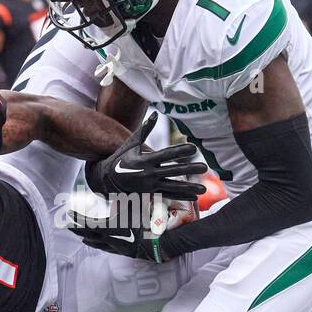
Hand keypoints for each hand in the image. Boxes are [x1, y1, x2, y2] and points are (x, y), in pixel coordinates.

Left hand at [69, 210, 168, 262]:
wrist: (157, 243)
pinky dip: (99, 245)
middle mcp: (108, 238)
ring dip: (87, 239)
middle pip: (88, 235)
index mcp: (108, 227)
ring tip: (81, 238)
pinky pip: (106, 249)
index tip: (68, 213)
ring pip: (96, 244)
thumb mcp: (133, 207)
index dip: (77, 217)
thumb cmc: (145, 224)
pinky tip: (99, 245)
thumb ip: (123, 202)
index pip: (87, 222)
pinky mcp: (122, 252)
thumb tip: (115, 198)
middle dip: (77, 230)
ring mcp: (115, 247)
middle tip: (68, 227)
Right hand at [86, 111, 207, 201]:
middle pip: (173, 171)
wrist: (108, 179)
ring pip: (173, 187)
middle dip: (189, 169)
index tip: (193, 148)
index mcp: (144, 160)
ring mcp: (150, 185)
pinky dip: (181, 197)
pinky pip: (168, 195)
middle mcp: (148, 174)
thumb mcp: (131, 143)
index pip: (166, 155)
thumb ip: (145, 129)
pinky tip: (194, 197)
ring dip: (189, 188)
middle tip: (204, 167)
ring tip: (203, 189)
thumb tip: (155, 114)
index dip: (180, 151)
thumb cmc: (121, 158)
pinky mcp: (151, 193)